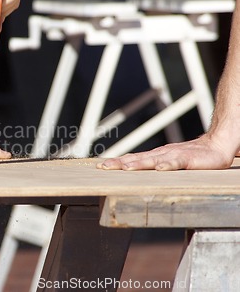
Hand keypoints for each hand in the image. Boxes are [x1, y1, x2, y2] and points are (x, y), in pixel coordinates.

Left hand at [97, 135, 234, 170]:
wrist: (215, 146)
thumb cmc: (190, 156)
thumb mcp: (166, 161)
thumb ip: (152, 165)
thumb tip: (131, 169)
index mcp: (154, 156)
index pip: (132, 158)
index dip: (116, 162)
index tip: (100, 166)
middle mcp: (160, 154)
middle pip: (137, 159)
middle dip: (120, 163)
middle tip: (104, 167)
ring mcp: (174, 156)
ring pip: (153, 160)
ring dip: (139, 164)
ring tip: (126, 168)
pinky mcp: (188, 159)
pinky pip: (177, 163)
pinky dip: (168, 165)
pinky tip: (160, 168)